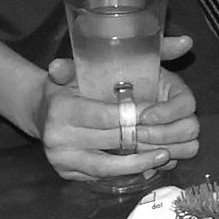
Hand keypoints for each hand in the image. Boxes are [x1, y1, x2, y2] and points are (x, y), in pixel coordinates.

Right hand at [38, 62, 200, 181]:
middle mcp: (57, 137)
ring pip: (107, 167)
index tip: (157, 114)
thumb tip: (180, 41)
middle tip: (171, 137)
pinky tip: (147, 166)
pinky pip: (100, 177)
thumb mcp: (79, 65)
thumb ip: (118, 52)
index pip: (106, 116)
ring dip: (139, 163)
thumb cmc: (65, 85)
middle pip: (110, 141)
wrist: (38, 112)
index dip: (136, 116)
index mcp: (61, 109)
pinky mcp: (66, 174)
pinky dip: (126, 172)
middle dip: (143, 139)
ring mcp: (60, 160)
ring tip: (165, 156)